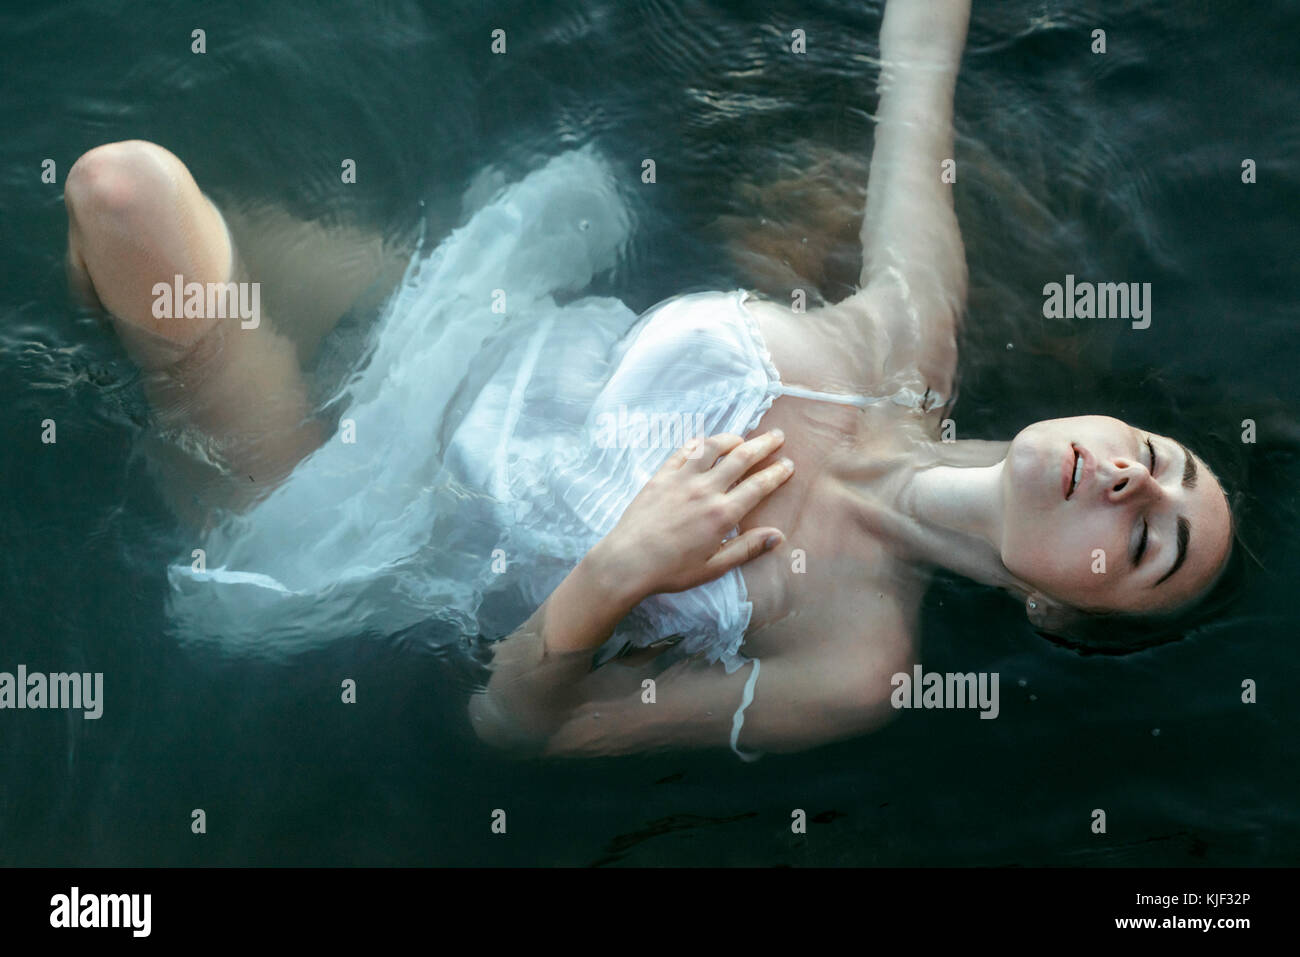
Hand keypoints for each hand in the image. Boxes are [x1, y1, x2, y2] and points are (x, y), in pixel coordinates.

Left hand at [593, 429, 793, 600]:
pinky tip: (705, 443)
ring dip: (731, 438)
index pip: (758, 486)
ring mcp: (682, 479)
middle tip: (777, 436)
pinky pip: (684, 451)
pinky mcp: (661, 476)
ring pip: (713, 448)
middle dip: (763, 445)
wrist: (628, 561)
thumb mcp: (714, 567)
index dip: (776, 473)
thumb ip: (747, 548)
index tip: (788, 464)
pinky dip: (699, 443)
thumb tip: (778, 535)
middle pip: (741, 458)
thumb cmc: (672, 570)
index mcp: (723, 514)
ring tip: (743, 437)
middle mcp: (706, 490)